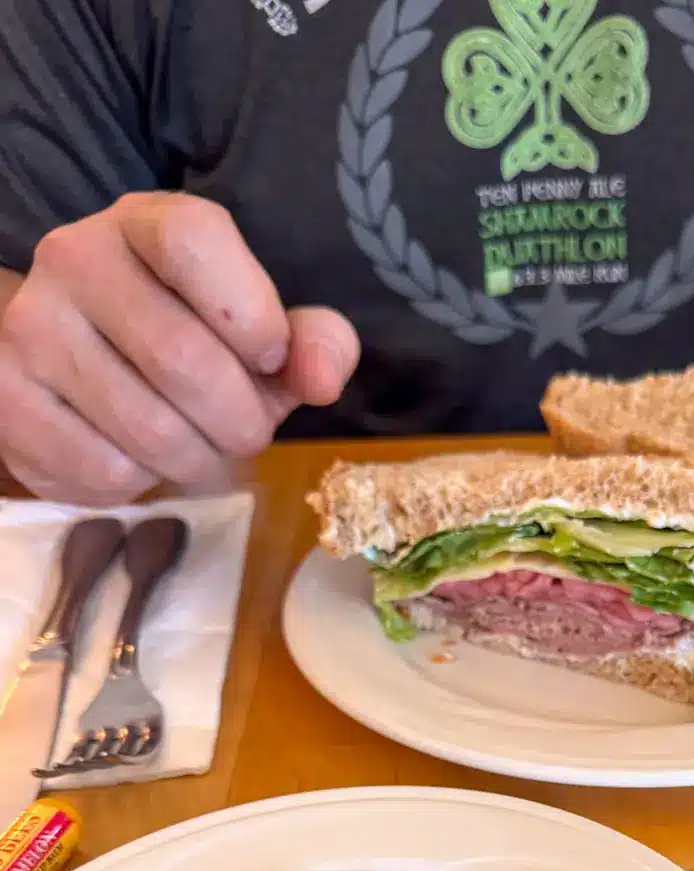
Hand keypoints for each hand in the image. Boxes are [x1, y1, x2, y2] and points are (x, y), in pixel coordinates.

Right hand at [0, 192, 359, 503]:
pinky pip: (107, 472)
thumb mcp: (260, 330)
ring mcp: (30, 329)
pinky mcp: (7, 400)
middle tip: (243, 430)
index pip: (195, 241)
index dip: (252, 315)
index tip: (270, 357)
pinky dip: (144, 484)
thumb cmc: (190, 339)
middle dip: (241, 422)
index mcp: (144, 223)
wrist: (79, 360)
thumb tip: (322, 379)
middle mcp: (74, 259)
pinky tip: (139, 455)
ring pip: (151, 432)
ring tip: (197, 446)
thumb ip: (312, 344)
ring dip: (199, 462)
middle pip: (185, 362)